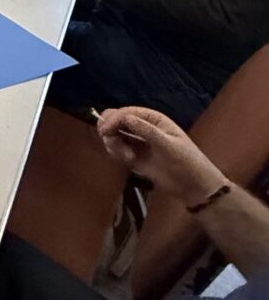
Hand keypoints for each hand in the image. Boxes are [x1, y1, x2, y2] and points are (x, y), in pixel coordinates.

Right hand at [97, 107, 225, 202]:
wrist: (194, 187)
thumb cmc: (187, 162)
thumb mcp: (168, 145)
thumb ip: (146, 131)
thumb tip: (125, 117)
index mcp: (152, 119)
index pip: (126, 113)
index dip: (113, 119)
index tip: (105, 131)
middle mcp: (142, 127)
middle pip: (115, 120)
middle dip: (109, 129)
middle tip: (111, 141)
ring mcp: (137, 142)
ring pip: (113, 134)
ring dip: (113, 143)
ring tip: (127, 157)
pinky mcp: (134, 156)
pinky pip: (117, 149)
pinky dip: (116, 153)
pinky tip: (128, 160)